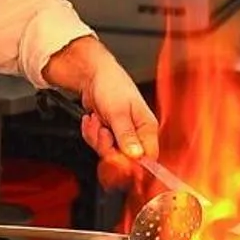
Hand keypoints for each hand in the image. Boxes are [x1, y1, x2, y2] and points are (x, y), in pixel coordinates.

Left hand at [73, 46, 161, 170]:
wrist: (93, 76)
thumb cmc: (111, 86)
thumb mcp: (118, 112)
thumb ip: (126, 135)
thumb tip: (136, 156)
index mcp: (147, 128)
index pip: (148, 157)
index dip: (132, 163)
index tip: (116, 157)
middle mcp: (137, 134)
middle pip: (125, 159)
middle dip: (107, 146)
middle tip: (103, 130)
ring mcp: (122, 135)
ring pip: (108, 153)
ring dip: (97, 138)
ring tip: (97, 120)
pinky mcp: (109, 135)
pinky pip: (98, 146)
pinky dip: (91, 134)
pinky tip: (93, 120)